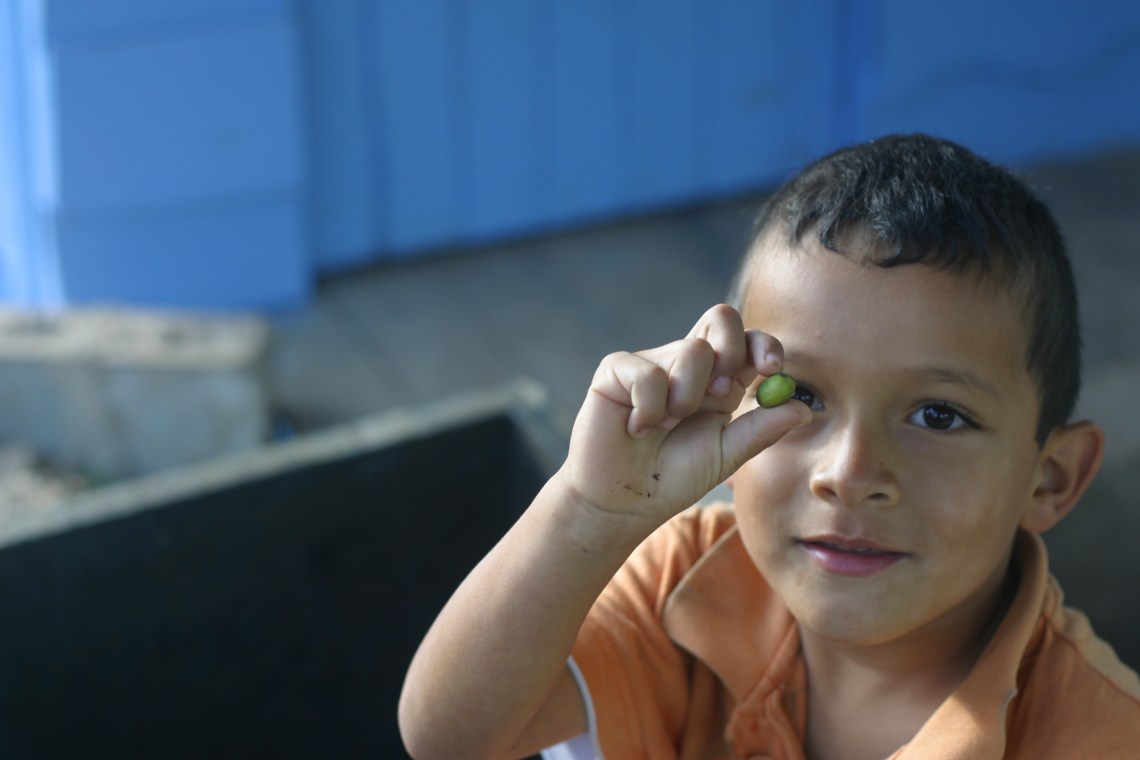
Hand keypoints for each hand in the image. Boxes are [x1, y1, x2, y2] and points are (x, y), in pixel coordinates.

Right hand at [559, 304, 810, 528]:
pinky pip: (647, 372)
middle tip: (721, 392)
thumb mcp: (725, 455)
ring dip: (686, 397)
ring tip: (666, 427)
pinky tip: (637, 429)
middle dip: (731, 349)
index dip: (764, 345)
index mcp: (719, 381)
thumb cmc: (672, 478)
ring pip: (691, 350)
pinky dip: (649, 409)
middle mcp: (687, 365)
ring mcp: (651, 362)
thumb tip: (804, 408)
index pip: (749, 341)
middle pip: (721, 317)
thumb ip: (761, 430)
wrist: (622, 503)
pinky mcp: (617, 370)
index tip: (772, 368)